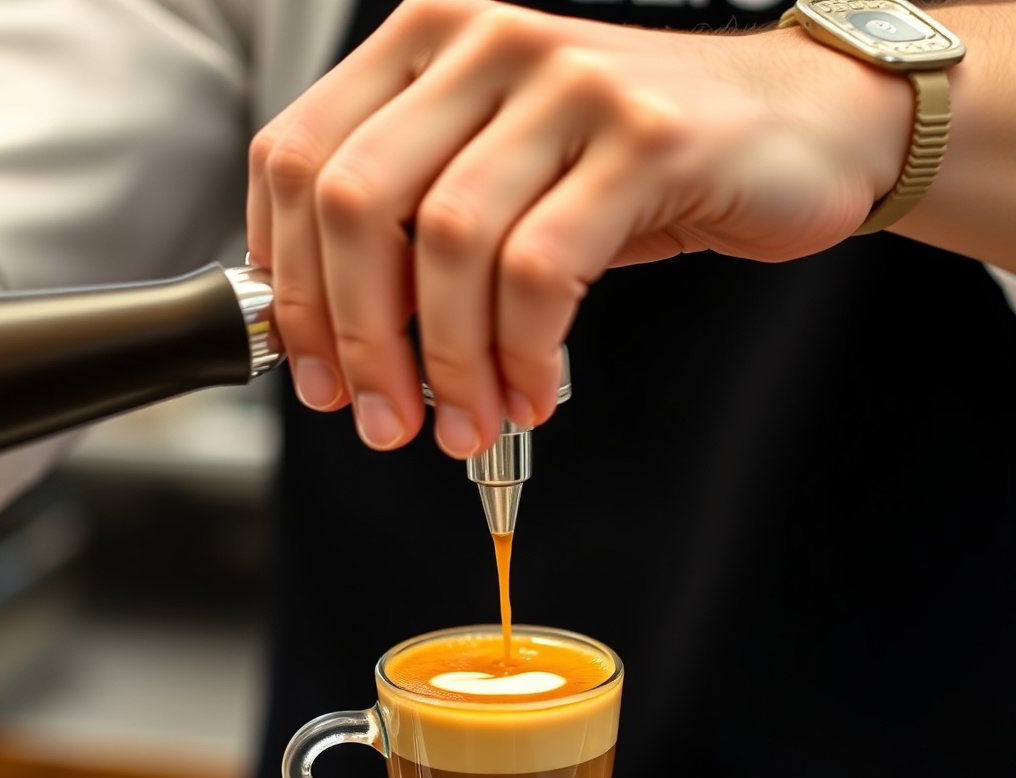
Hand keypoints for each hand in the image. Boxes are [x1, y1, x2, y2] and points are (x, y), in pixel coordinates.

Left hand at [246, 0, 910, 456]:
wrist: (793, 125)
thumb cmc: (632, 168)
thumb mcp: (503, 183)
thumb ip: (417, 236)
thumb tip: (345, 339)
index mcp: (425, 48)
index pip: (298, 160)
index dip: (290, 286)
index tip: (314, 373)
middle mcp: (484, 46)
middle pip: (358, 204)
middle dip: (358, 340)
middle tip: (382, 419)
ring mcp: (565, 83)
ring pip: (449, 243)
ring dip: (447, 363)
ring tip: (466, 424)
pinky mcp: (643, 137)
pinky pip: (543, 269)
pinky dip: (522, 352)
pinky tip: (530, 391)